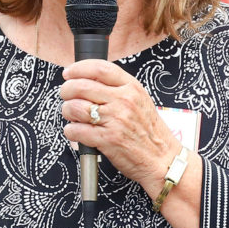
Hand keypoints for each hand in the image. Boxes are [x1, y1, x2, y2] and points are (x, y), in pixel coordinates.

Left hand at [59, 59, 178, 193]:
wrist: (162, 159)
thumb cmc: (150, 132)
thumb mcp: (140, 101)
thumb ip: (118, 89)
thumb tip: (89, 81)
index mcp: (131, 88)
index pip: (100, 68)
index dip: (78, 68)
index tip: (69, 73)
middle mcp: (123, 101)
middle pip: (81, 86)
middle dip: (66, 90)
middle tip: (66, 96)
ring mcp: (115, 120)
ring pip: (75, 107)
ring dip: (67, 112)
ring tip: (72, 116)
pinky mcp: (108, 139)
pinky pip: (77, 130)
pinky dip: (71, 131)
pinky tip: (76, 132)